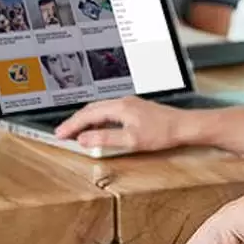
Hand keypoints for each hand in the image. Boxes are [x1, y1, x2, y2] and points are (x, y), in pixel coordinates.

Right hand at [54, 96, 187, 151]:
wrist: (184, 126)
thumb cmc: (162, 132)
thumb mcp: (131, 141)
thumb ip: (105, 139)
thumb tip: (84, 139)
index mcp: (119, 107)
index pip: (88, 115)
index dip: (71, 125)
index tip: (59, 134)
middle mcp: (122, 102)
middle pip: (91, 109)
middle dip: (74, 121)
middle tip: (62, 133)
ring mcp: (128, 104)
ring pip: (99, 109)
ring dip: (85, 120)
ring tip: (75, 132)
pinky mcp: (134, 109)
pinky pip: (108, 111)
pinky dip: (97, 120)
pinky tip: (98, 128)